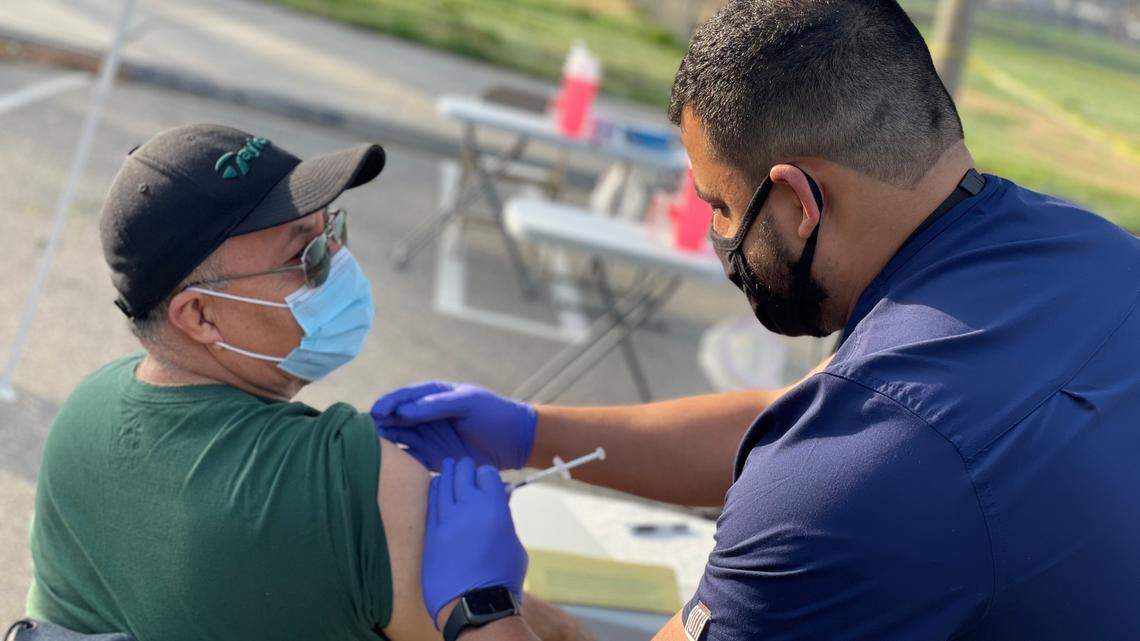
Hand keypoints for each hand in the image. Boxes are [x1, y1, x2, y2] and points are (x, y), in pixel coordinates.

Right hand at [372, 381, 536, 469]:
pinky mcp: (432, 458)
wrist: (515, 442)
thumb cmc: (494, 415)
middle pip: (395, 418)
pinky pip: (409, 460)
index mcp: (433, 395)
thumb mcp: (468, 403)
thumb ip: (437, 405)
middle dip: (379, 424)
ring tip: (369, 451)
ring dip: (384, 444)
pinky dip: (398, 463)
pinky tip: (387, 468)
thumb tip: (404, 411)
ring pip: (398, 439)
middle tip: (364, 433)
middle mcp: (426, 415)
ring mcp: (428, 437)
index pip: (404, 397)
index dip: (389, 403)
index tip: (377, 412)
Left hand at [422, 458, 527, 625]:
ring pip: (444, 482)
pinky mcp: (432, 532)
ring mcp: (447, 519)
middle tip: (466, 467)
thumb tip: (500, 503)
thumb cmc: (502, 579)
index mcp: (494, 508)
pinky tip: (437, 486)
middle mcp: (469, 508)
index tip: (487, 479)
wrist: (473, 605)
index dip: (487, 475)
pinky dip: (436, 489)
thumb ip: (505, 519)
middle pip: (464, 472)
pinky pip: (432, 501)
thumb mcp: (514, 544)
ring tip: (450, 467)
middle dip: (467, 468)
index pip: (486, 474)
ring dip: (449, 473)